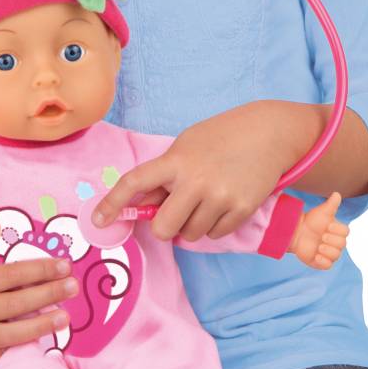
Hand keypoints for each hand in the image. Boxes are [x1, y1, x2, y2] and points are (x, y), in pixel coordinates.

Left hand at [90, 102, 310, 243]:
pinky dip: (215, 226)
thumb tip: (145, 206)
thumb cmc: (221, 137)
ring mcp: (220, 197)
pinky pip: (215, 235)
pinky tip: (223, 204)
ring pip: (190, 235)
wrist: (269, 133)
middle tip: (174, 215)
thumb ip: (166, 174)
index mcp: (176, 160)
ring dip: (192, 226)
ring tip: (206, 201)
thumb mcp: (187, 145)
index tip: (98, 221)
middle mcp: (196, 181)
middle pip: (163, 227)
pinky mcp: (242, 209)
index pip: (135, 182)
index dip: (112, 203)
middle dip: (164, 226)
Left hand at [289, 192, 348, 269]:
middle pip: (342, 244)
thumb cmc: (311, 220)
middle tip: (321, 236)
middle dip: (331, 240)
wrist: (297, 231)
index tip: (327, 226)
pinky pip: (327, 266)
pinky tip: (316, 256)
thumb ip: (331, 204)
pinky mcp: (321, 262)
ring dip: (327, 250)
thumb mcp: (321, 212)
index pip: (345, 232)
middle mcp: (336, 243)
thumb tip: (337, 194)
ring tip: (318, 246)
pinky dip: (323, 262)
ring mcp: (328, 252)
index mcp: (338, 231)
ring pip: (336, 256)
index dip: (337, 230)